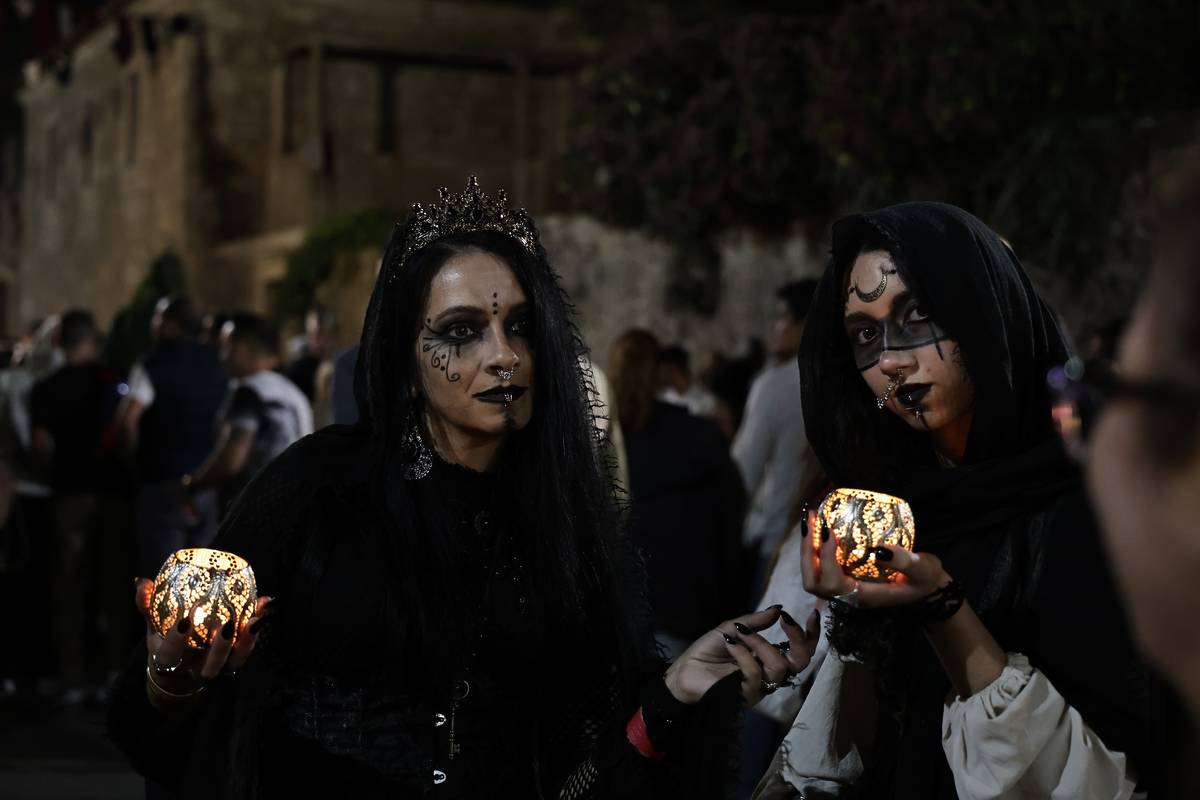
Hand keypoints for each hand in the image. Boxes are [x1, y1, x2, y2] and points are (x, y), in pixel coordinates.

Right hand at [135, 578, 271, 696]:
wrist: (180, 666)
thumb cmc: (165, 639)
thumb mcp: (153, 624)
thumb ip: (147, 605)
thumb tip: (142, 583)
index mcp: (171, 660)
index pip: (170, 656)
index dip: (177, 642)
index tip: (184, 621)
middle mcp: (196, 668)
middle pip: (209, 668)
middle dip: (219, 649)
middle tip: (227, 624)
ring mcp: (218, 668)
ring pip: (234, 663)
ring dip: (247, 642)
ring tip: (255, 619)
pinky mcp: (235, 661)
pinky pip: (248, 649)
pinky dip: (256, 630)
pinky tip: (264, 605)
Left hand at [664, 605, 820, 706]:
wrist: (684, 670)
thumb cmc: (707, 651)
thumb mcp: (732, 627)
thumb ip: (755, 621)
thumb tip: (778, 609)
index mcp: (768, 657)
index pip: (800, 651)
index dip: (811, 635)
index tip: (813, 614)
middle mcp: (769, 673)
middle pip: (801, 662)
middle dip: (798, 639)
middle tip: (785, 621)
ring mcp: (759, 686)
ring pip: (778, 667)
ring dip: (761, 643)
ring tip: (740, 632)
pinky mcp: (746, 695)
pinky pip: (754, 673)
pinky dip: (743, 653)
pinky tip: (729, 643)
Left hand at [801, 508, 951, 607]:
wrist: (925, 586)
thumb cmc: (924, 579)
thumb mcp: (923, 570)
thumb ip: (905, 562)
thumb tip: (879, 549)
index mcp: (863, 596)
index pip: (833, 584)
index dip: (825, 559)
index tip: (830, 532)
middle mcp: (848, 595)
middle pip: (813, 582)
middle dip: (807, 552)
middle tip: (812, 522)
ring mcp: (843, 587)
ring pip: (812, 574)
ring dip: (807, 548)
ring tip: (811, 520)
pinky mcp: (843, 576)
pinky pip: (819, 565)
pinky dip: (814, 546)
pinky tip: (819, 525)